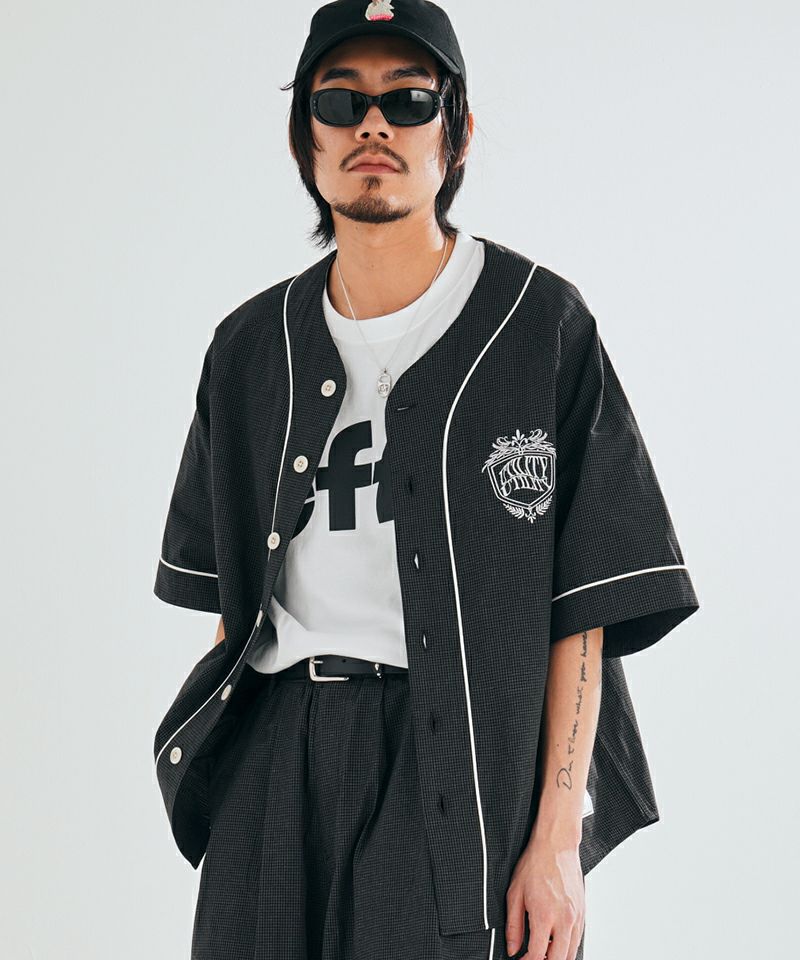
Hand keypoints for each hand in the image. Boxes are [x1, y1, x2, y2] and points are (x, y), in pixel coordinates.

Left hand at [505, 835, 584, 959]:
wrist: (556, 846)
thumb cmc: (535, 864)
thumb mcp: (515, 893)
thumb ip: (513, 925)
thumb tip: (512, 948)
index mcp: (544, 915)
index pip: (538, 955)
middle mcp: (564, 919)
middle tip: (532, 958)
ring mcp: (577, 917)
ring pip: (572, 953)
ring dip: (557, 957)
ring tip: (543, 951)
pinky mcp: (583, 912)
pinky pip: (578, 939)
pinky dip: (567, 946)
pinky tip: (555, 941)